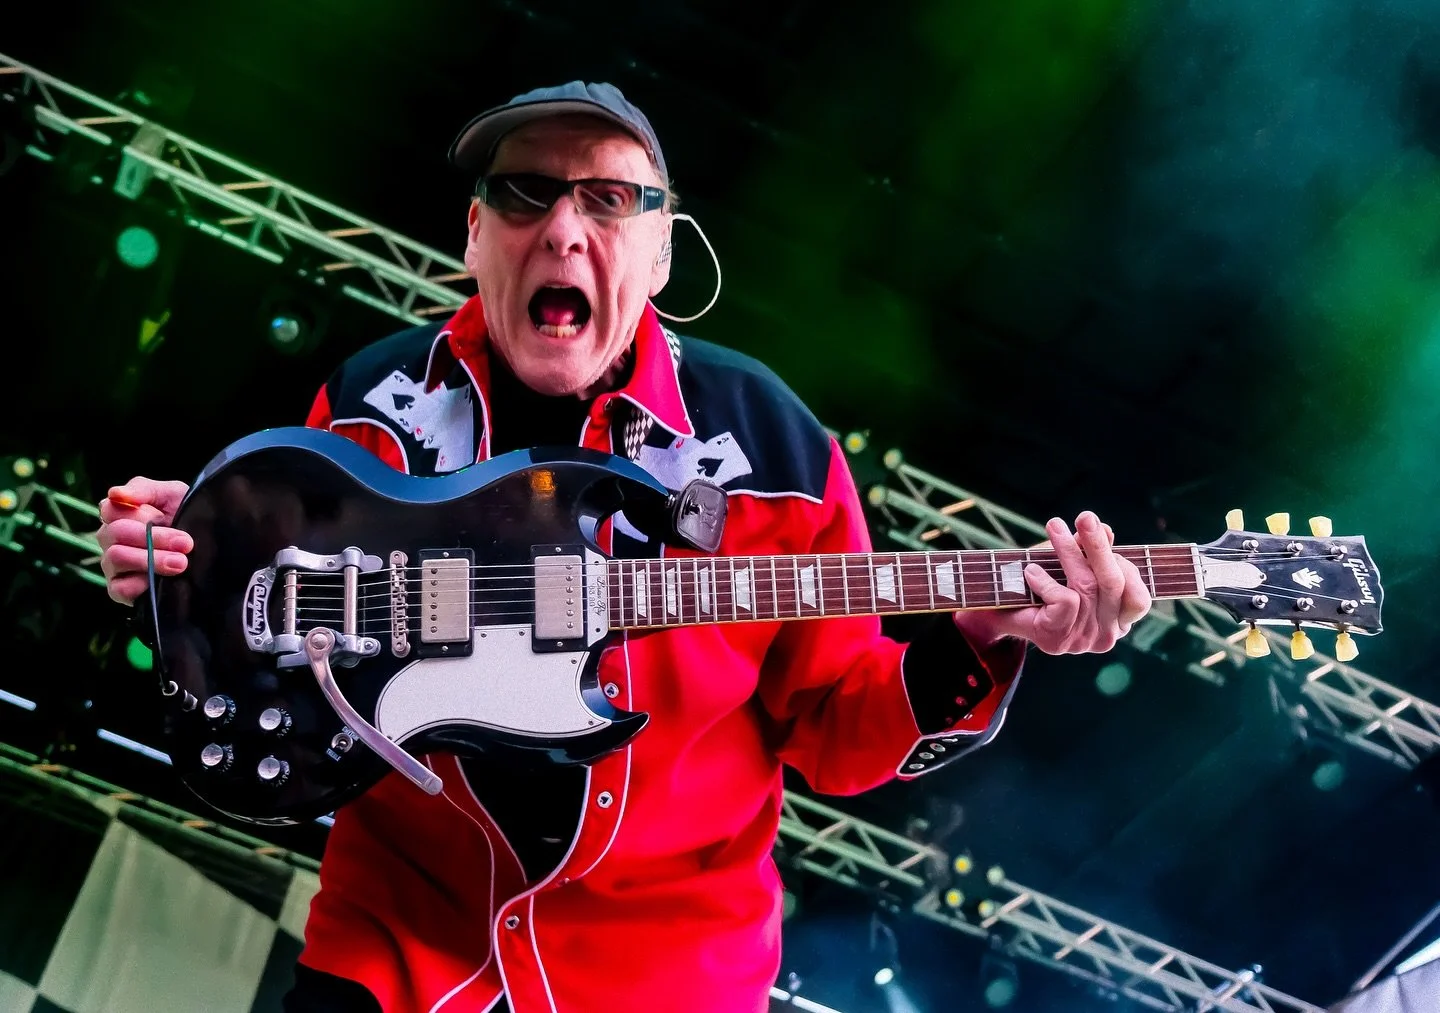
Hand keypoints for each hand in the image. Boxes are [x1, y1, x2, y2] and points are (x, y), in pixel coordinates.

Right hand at [97, 477, 192, 605]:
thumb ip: (143, 490)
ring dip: (152, 559)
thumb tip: (116, 493)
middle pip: (117, 533)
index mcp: (120, 514)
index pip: (111, 508)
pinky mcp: (120, 590)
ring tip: (181, 562)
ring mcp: (113, 565)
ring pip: (117, 557)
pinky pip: (119, 588)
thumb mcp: (172, 495)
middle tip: (185, 543)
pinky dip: (140, 584)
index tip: (164, 517)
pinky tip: (161, 581)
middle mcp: (111, 539)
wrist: (211, 548)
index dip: (139, 514)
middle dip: (155, 537)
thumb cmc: (186, 516)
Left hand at [953, 511, 1150, 654]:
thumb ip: (1091, 553)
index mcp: (1117, 622)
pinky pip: (1064, 601)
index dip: (1125, 564)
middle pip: (1113, 584)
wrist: (996, 615)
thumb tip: (1107, 530)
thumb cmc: (1041, 588)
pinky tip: (1030, 570)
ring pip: (1086, 587)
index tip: (1101, 528)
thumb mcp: (1070, 567)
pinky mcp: (1057, 639)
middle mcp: (1105, 636)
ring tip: (1054, 527)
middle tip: (1085, 517)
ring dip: (1069, 551)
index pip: (1138, 597)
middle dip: (1098, 546)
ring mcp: (1082, 640)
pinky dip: (1046, 580)